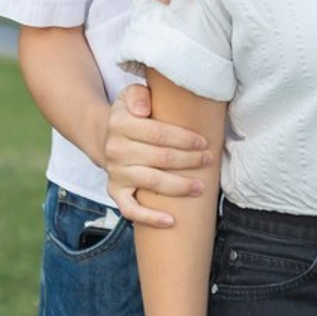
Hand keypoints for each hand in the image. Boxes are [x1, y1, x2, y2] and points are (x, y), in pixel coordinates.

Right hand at [106, 85, 211, 226]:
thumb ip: (138, 94)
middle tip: (209, 159)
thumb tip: (144, 109)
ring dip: (179, 187)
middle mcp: (115, 150)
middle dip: (188, 160)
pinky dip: (150, 218)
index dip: (184, 139)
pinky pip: (130, 210)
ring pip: (151, 183)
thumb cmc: (132, 113)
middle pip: (159, 158)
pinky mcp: (115, 192)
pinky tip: (171, 221)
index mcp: (120, 124)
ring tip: (200, 187)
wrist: (107, 135)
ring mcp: (115, 173)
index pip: (158, 133)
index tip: (204, 142)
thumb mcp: (131, 94)